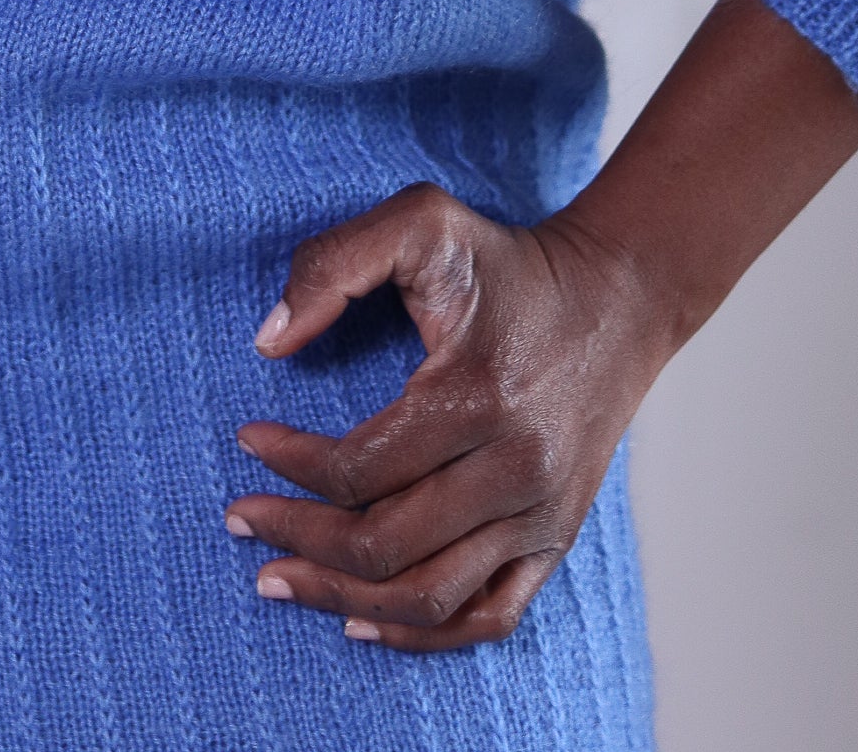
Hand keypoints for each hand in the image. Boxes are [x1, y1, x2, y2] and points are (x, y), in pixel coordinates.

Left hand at [226, 182, 666, 649]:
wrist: (617, 300)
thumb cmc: (508, 263)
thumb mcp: (421, 223)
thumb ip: (334, 263)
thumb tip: (269, 343)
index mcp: (477, 397)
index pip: (359, 468)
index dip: (289, 463)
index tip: (247, 440)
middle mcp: (515, 471)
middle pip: (384, 544)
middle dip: (297, 536)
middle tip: (240, 518)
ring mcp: (541, 517)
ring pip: (427, 597)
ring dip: (340, 597)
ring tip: (277, 578)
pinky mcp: (556, 541)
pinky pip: (487, 618)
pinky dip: (419, 635)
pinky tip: (359, 619)